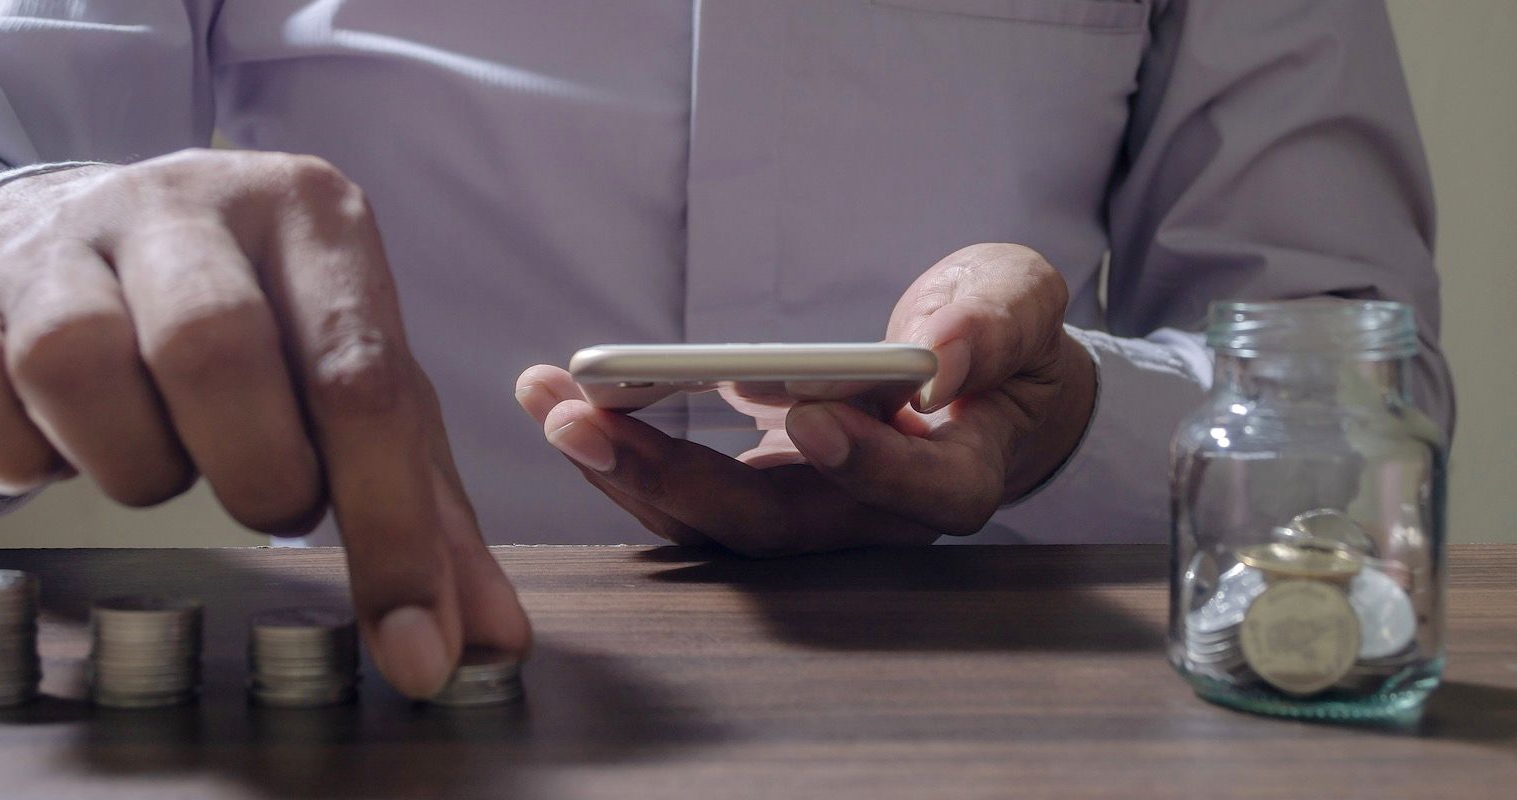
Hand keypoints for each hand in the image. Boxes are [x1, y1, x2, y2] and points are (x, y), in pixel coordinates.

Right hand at [0, 150, 528, 696]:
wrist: (102, 238)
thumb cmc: (267, 331)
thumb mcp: (361, 396)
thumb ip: (426, 513)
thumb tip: (488, 638)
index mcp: (316, 220)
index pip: (360, 381)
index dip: (390, 530)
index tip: (414, 644)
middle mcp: (195, 202)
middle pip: (213, 353)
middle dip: (254, 473)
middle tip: (268, 492)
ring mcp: (74, 235)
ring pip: (76, 363)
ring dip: (132, 462)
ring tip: (166, 456)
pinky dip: (12, 449)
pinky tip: (60, 447)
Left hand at [515, 244, 1094, 555]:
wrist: (978, 388)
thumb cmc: (1001, 342)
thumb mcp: (1020, 304)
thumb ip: (996, 323)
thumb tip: (942, 354)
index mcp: (957, 475)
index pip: (918, 492)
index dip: (866, 465)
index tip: (808, 418)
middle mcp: (873, 520)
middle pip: (772, 527)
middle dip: (668, 476)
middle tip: (580, 417)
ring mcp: (810, 517)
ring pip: (711, 523)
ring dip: (621, 467)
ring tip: (549, 402)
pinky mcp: (763, 499)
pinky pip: (688, 498)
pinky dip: (626, 455)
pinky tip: (568, 406)